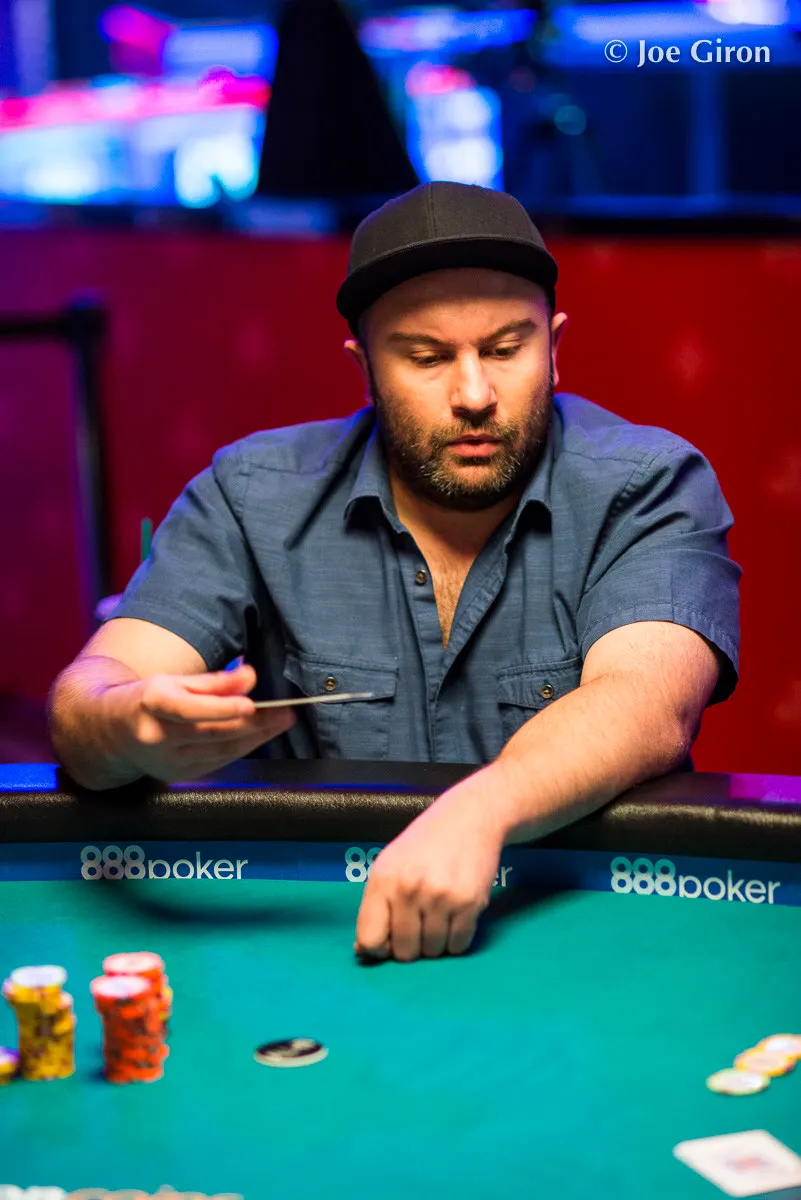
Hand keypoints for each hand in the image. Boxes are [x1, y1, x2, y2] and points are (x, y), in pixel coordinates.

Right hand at [106, 664, 295, 782]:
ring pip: (221, 750)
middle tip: (285, 712)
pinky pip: (218, 761)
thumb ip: (215, 681)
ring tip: (281, 721)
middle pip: (213, 732)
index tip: (250, 705)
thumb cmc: (147, 699)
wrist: (109, 732)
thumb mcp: (174, 680)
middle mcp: (156, 736)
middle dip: (254, 724)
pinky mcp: (178, 775)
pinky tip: (259, 735)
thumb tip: (249, 677)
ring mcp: (166, 761)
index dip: (221, 709)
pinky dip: (242, 747)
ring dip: (256, 737)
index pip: (189, 709)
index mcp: (150, 704)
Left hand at [354, 771, 506, 961]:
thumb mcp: (389, 865)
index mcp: (383, 881)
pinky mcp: (470, 903)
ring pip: (433, 953)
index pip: (370, 940)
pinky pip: (459, 946)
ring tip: (439, 913)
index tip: (389, 937)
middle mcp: (409, 890)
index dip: (378, 947)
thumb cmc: (424, 844)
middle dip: (411, 945)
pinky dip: (457, 939)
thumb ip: (374, 907)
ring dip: (436, 942)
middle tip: (420, 922)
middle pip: (404, 953)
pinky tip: (456, 914)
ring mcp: (441, 898)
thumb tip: (363, 951)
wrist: (468, 817)